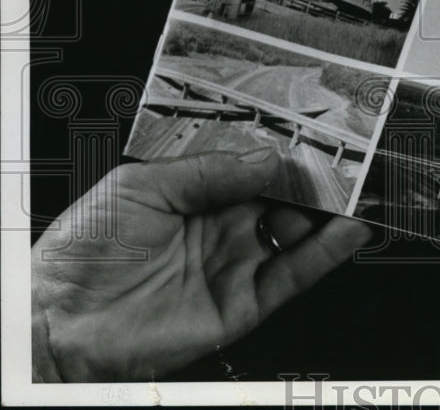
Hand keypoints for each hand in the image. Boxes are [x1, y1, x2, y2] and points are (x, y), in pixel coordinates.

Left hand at [31, 148, 371, 381]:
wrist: (60, 320)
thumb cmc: (85, 248)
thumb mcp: (144, 184)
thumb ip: (210, 171)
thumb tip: (267, 158)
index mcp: (195, 196)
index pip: (253, 170)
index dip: (285, 155)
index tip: (316, 139)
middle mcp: (220, 229)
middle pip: (282, 200)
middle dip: (315, 182)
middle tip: (347, 162)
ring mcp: (235, 265)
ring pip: (296, 235)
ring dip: (329, 215)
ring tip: (359, 191)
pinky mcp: (244, 303)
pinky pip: (293, 275)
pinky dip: (326, 254)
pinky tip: (348, 230)